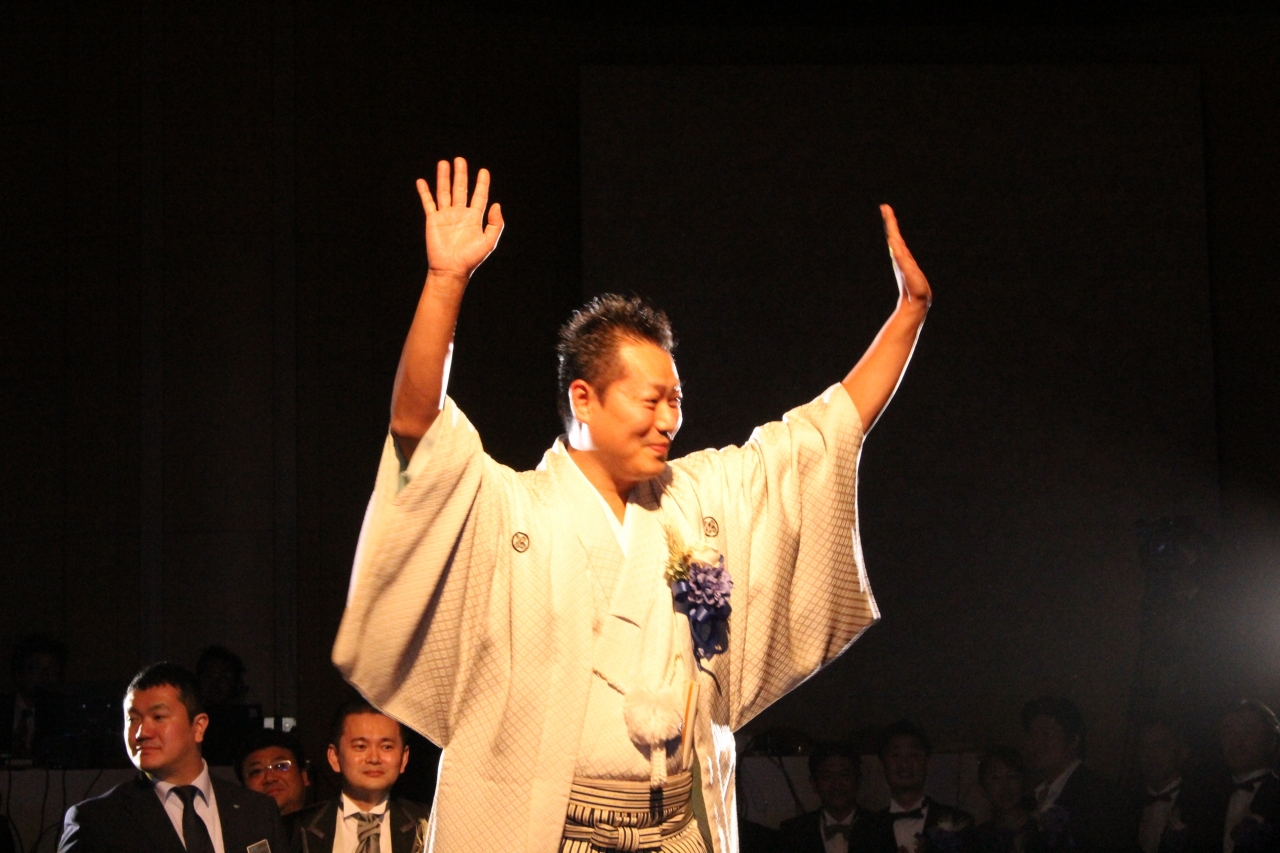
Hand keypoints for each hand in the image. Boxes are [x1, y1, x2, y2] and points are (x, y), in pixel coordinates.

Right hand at [415, 157, 503, 280]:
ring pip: (444, 192)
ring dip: (444, 177)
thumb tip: (497, 204)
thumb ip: (496, 223)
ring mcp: (446, 216)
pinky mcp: (433, 220)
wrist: (451, 270)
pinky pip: (428, 203)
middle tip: (460, 160)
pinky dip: (424, 192)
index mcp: (474, 218)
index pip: (479, 196)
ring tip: (444, 163)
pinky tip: (422, 181)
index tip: (483, 170)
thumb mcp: (489, 241)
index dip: (482, 183)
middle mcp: (460, 214)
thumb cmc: (471, 258)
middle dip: (461, 174)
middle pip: (460, 189)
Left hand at [881, 204, 931, 309]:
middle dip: (890, 221)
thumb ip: (902, 259)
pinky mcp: (907, 267)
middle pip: (893, 235)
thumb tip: (894, 244)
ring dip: (893, 229)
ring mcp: (903, 262)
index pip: (893, 234)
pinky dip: (899, 241)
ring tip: (891, 219)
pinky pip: (902, 250)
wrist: (915, 304)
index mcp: (899, 255)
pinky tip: (898, 241)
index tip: (885, 207)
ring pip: (896, 241)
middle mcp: (899, 256)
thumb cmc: (914, 290)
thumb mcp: (909, 272)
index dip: (890, 220)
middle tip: (885, 208)